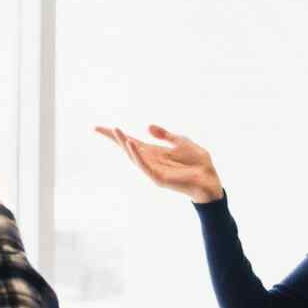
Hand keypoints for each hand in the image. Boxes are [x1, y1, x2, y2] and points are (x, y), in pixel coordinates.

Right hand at [95, 125, 223, 203]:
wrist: (210, 180)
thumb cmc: (198, 163)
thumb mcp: (181, 142)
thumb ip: (165, 135)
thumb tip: (146, 126)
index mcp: (155, 152)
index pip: (132, 141)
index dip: (117, 135)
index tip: (99, 127)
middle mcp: (150, 161)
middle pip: (127, 148)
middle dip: (113, 138)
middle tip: (96, 128)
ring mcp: (153, 170)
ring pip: (133, 156)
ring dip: (123, 143)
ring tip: (115, 130)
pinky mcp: (159, 178)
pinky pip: (145, 166)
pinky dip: (137, 155)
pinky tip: (131, 143)